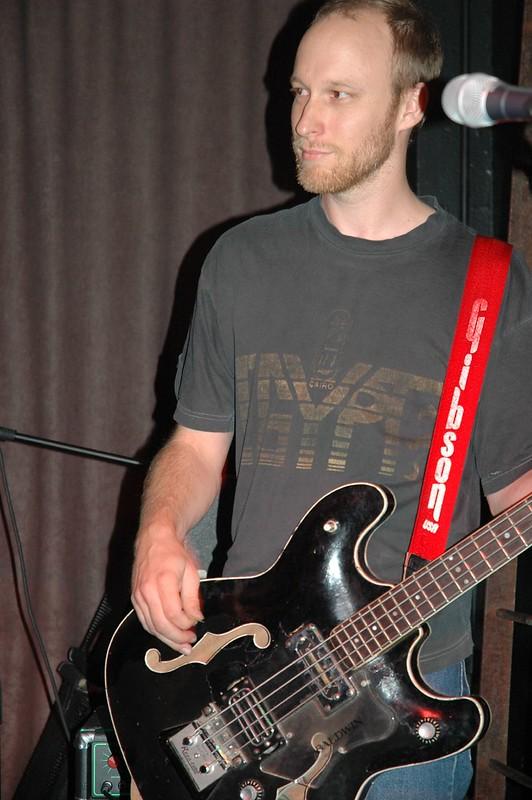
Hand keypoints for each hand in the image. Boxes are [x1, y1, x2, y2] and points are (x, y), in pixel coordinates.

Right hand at [131, 524, 202, 652]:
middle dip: (177, 638)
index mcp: (163, 582)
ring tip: (181, 645)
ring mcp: (138, 596)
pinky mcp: (134, 599)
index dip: (186, 624)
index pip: (174, 614)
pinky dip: (156, 631)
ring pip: (151, 627)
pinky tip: (167, 635)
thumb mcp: (190, 572)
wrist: (153, 540)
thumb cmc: (174, 554)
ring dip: (166, 639)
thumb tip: (196, 618)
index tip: (196, 624)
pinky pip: (144, 621)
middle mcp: (146, 591)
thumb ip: (192, 598)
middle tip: (190, 643)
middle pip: (161, 624)